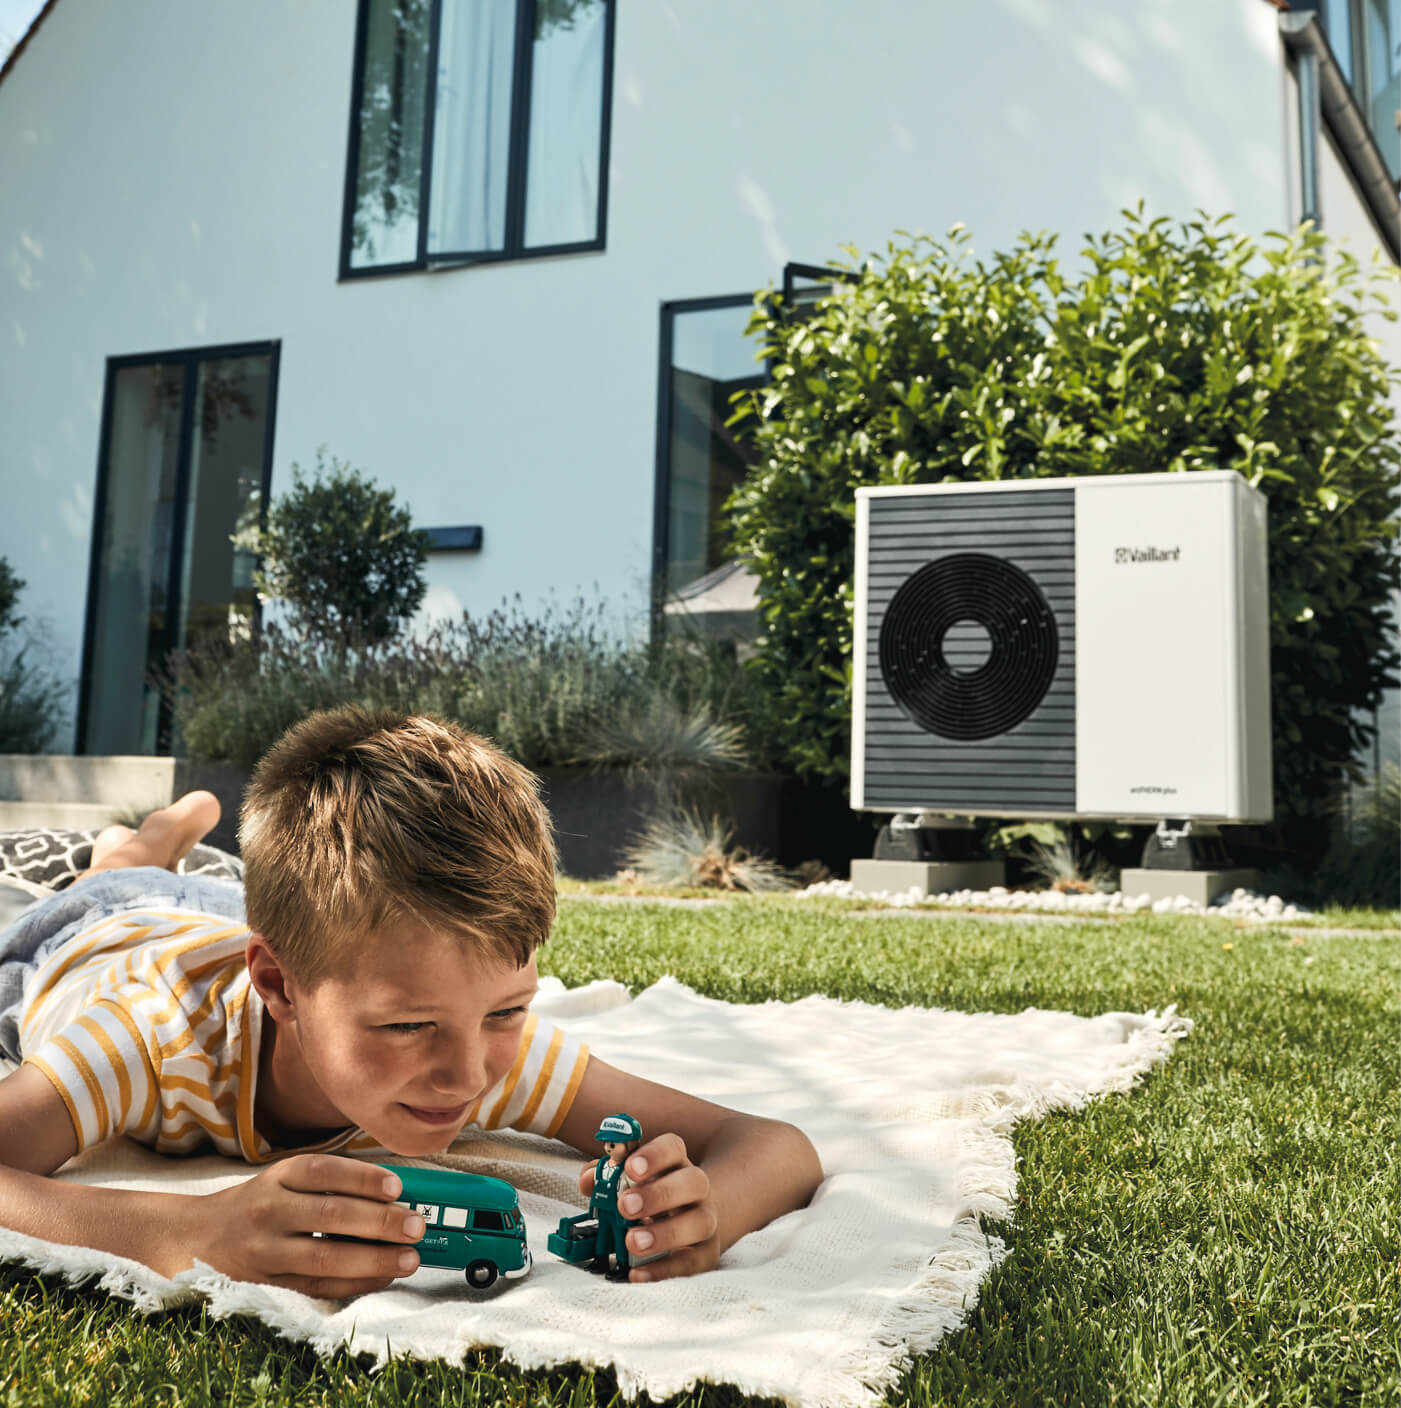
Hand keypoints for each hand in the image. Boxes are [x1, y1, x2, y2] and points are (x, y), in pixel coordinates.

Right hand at [178, 1154, 424, 1297]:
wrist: (195, 1238)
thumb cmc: (257, 1203)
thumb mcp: (283, 1179)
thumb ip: (329, 1182)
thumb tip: (393, 1193)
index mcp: (278, 1176)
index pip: (325, 1171)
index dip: (363, 1178)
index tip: (397, 1187)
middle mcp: (270, 1210)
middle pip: (330, 1214)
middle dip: (379, 1221)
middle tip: (415, 1226)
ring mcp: (266, 1249)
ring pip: (325, 1256)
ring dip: (373, 1259)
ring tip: (409, 1258)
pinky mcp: (267, 1283)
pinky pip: (316, 1285)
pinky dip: (353, 1282)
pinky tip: (382, 1277)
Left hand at [578, 1132, 718, 1281]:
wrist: (688, 1224)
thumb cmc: (649, 1198)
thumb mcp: (628, 1183)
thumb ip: (606, 1176)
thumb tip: (588, 1181)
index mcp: (675, 1163)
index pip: (672, 1148)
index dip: (653, 1155)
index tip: (630, 1168)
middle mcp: (696, 1189)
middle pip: (692, 1182)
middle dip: (658, 1194)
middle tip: (625, 1206)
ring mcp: (705, 1221)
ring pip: (700, 1222)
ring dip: (665, 1233)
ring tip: (632, 1242)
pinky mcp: (706, 1254)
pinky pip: (691, 1263)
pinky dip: (664, 1270)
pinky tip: (638, 1273)